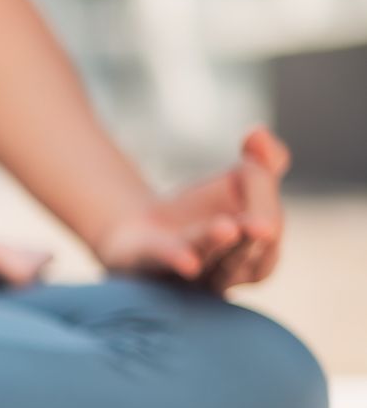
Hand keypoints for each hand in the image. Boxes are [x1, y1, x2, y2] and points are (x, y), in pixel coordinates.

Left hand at [94, 127, 289, 293]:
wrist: (139, 230)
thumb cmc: (202, 211)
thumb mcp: (241, 181)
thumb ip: (264, 160)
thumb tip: (258, 132)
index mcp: (256, 254)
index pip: (269, 227)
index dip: (265, 197)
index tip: (252, 156)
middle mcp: (225, 273)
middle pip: (248, 256)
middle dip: (254, 237)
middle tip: (261, 226)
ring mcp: (185, 274)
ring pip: (207, 260)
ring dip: (216, 243)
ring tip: (227, 227)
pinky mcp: (146, 265)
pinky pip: (165, 265)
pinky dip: (177, 260)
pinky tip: (188, 263)